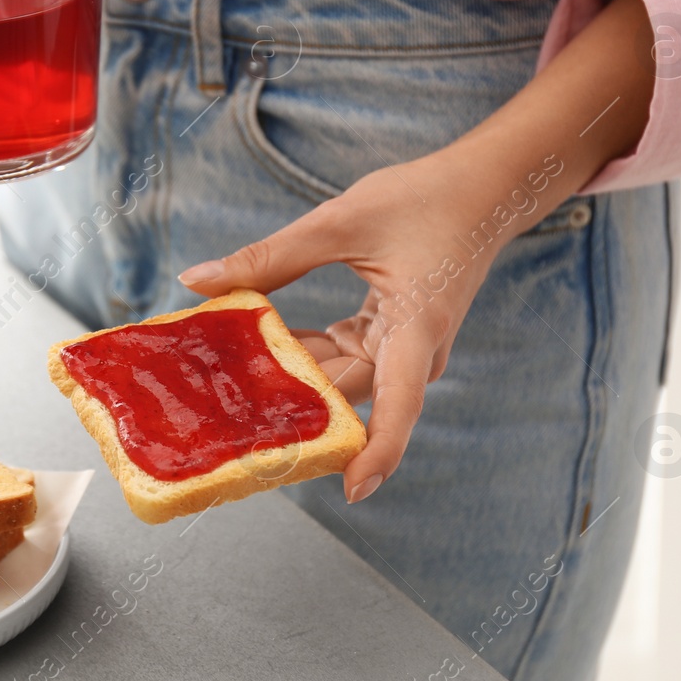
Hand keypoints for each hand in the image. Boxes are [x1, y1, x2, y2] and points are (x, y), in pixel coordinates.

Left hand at [176, 0, 657, 503]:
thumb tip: (197, 280)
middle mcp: (414, 353)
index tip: (351, 491)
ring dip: (291, 379)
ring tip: (225, 378)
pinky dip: (303, 354)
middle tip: (221, 413)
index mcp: (415, 330)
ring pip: (339, 379)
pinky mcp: (392, 337)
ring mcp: (404, 350)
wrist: (483, 189)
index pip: (398, 406)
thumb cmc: (424, 200)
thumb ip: (270, 256)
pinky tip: (257, 344)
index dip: (376, 453)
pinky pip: (342, 358)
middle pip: (347, 396)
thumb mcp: (340, 221)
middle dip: (292, 407)